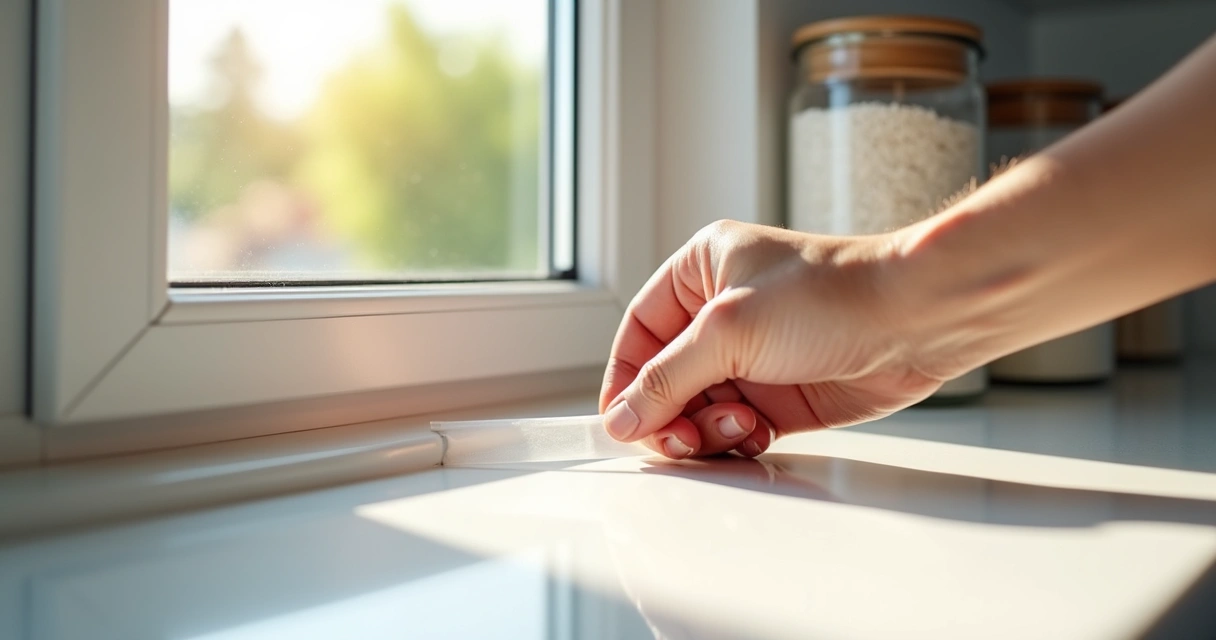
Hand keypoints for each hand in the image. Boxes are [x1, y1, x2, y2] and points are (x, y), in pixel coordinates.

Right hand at [598, 220, 943, 458]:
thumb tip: (623, 416)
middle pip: (664, 381)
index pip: (638, 334)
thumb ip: (667, 378)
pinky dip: (738, 438)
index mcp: (700, 272)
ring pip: (698, 411)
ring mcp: (752, 356)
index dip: (624, 380)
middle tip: (681, 436)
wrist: (918, 319)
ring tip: (741, 422)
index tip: (621, 420)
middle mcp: (722, 314)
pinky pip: (735, 429)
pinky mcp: (781, 394)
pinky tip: (759, 429)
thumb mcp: (730, 329)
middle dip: (669, 413)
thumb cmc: (835, 293)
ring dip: (708, 429)